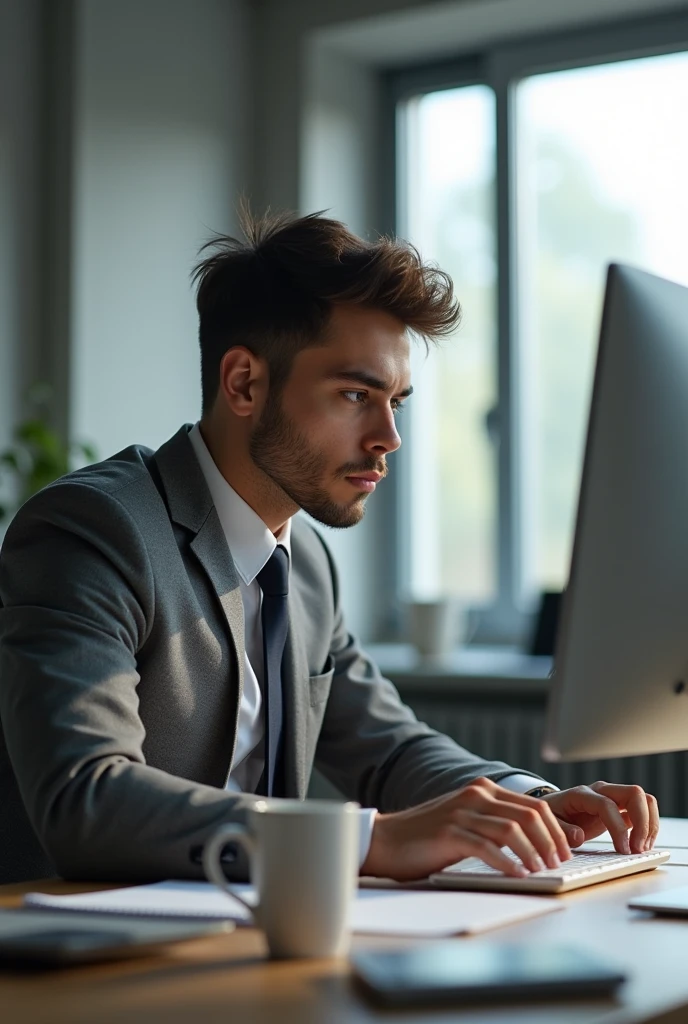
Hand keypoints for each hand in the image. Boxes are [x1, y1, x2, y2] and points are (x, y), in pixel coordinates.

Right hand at [361, 777, 572, 881]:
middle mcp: (475, 795)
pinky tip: (517, 875)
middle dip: (551, 840)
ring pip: (512, 829)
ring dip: (533, 852)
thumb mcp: (468, 823)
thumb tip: (539, 843)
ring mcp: (461, 812)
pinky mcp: (448, 832)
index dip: (556, 828)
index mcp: (483, 790)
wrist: (386, 839)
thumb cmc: (429, 837)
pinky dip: (507, 862)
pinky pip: (486, 846)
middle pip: (529, 814)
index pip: (534, 804)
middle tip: (560, 863)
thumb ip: (497, 825)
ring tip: (542, 871)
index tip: (566, 850)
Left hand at [542, 782, 658, 853]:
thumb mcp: (549, 824)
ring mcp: (614, 797)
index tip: (623, 850)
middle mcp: (601, 791)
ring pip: (644, 799)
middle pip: (634, 793)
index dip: (618, 828)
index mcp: (582, 794)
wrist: (554, 808)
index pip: (607, 805)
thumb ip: (562, 830)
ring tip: (642, 849)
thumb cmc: (552, 815)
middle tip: (638, 849)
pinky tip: (642, 845)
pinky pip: (644, 810)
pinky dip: (649, 827)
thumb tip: (579, 835)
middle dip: (643, 822)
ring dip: (650, 824)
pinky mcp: (621, 808)